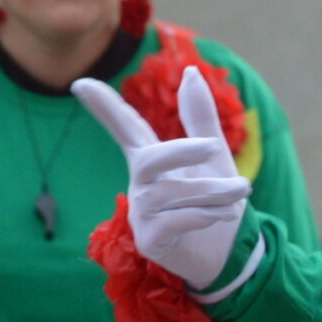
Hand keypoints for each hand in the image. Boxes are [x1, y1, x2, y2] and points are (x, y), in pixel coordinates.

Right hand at [73, 66, 249, 288]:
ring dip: (212, 190)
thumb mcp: (214, 157)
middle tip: (213, 148)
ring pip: (171, 193)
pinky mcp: (150, 241)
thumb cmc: (217, 199)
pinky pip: (173, 221)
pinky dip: (202, 215)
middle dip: (180, 151)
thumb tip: (189, 71)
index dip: (106, 108)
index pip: (126, 129)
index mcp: (153, 161)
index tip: (81, 84)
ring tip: (241, 191)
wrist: (231, 250)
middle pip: (148, 159)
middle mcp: (141, 185)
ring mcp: (141, 214)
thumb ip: (200, 118)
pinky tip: (222, 216)